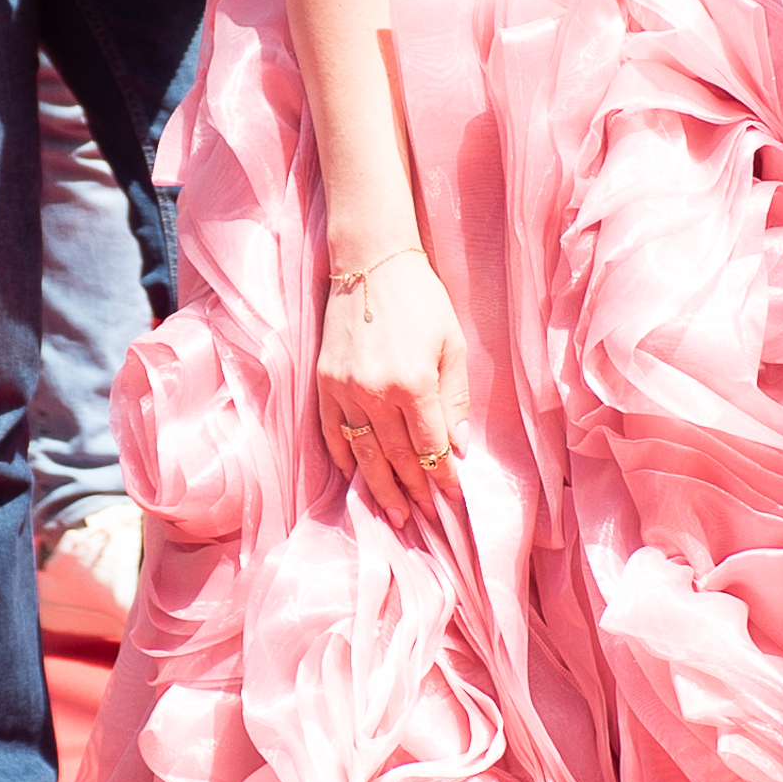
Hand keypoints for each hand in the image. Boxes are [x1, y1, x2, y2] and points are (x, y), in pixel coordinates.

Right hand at [317, 244, 469, 521]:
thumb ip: (454, 399)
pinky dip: (345, 458)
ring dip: (381, 487)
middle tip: (426, 518)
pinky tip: (356, 478)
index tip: (453, 497)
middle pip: (398, 457)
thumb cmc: (421, 301)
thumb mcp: (452, 345)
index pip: (430, 446)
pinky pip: (333, 432)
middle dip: (415, 490)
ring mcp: (345, 390)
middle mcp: (376, 393)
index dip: (443, 476)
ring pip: (364, 453)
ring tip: (396, 514)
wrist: (371, 264)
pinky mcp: (324, 384)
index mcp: (413, 383)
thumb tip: (458, 448)